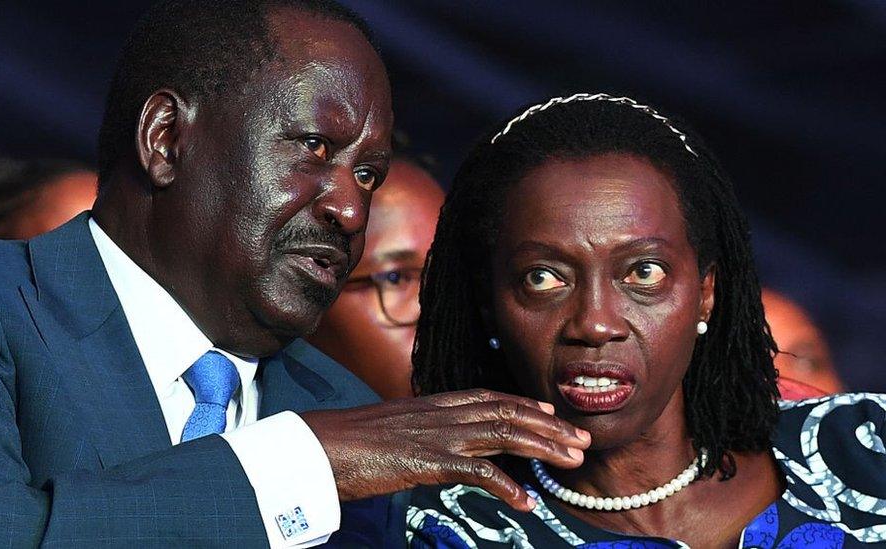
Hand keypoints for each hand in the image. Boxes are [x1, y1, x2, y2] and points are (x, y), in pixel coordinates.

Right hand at [301, 389, 589, 510]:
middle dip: (550, 427)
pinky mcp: (431, 460)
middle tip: (581, 441)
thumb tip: (432, 446)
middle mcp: (443, 414)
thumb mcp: (391, 429)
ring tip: (572, 462)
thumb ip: (419, 432)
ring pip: (505, 434)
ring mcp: (439, 435)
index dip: (525, 405)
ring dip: (543, 448)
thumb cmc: (348, 441)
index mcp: (433, 404)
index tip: (552, 414)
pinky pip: (480, 471)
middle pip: (508, 413)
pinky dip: (508, 485)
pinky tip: (526, 500)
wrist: (320, 445)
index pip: (490, 398)